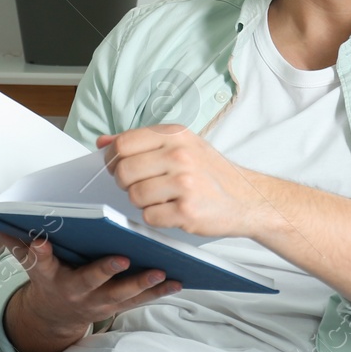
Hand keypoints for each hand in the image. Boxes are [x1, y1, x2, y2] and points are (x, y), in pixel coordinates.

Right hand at [0, 222, 180, 348]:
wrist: (57, 315)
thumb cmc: (45, 276)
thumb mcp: (23, 259)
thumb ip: (6, 237)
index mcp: (50, 275)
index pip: (40, 262)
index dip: (39, 254)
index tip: (41, 243)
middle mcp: (75, 291)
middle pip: (90, 281)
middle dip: (106, 271)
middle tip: (121, 257)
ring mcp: (99, 302)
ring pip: (122, 295)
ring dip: (143, 285)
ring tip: (162, 271)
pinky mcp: (118, 306)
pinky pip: (140, 301)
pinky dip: (159, 292)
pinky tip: (177, 280)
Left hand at [98, 124, 273, 239]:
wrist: (248, 199)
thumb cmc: (210, 172)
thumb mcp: (180, 144)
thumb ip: (140, 141)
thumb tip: (102, 142)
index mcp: (175, 134)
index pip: (123, 144)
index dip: (113, 159)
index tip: (118, 167)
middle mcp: (179, 155)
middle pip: (124, 171)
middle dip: (125, 183)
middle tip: (140, 185)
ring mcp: (184, 183)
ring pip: (134, 195)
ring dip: (142, 201)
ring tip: (161, 198)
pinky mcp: (187, 211)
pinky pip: (149, 216)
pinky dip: (156, 217)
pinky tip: (172, 210)